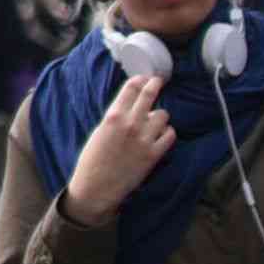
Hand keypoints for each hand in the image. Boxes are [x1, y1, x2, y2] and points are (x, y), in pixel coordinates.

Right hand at [61, 71, 179, 224]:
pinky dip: (167, 132)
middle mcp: (130, 124)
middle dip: (154, 85)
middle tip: (157, 81)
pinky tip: (161, 134)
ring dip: (159, 115)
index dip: (139, 80)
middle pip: (148, 96)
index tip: (144, 78)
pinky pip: (169, 135)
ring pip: (163, 115)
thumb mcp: (100, 131)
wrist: (97, 186)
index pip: (130, 89)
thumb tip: (130, 107)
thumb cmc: (93, 159)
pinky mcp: (154, 154)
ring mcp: (144, 139)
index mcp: (113, 116)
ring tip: (155, 119)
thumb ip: (115, 117)